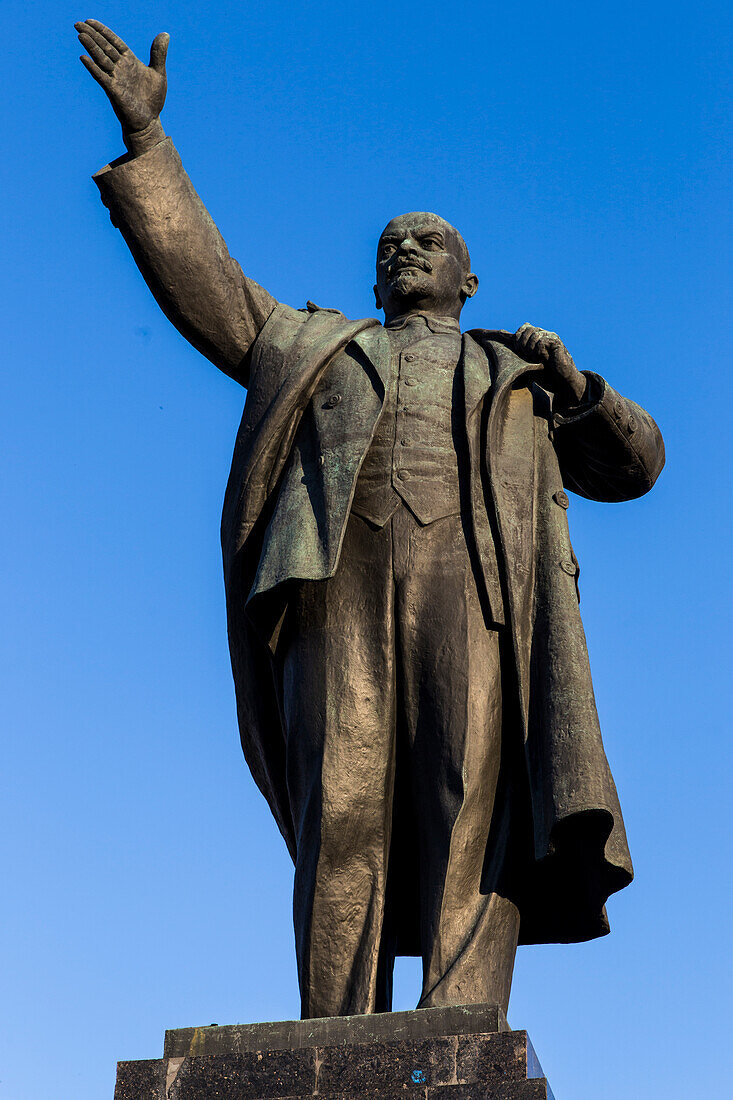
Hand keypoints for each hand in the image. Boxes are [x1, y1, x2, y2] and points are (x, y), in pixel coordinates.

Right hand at [75, 19, 168, 135]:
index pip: (114, 41)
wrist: (149, 121)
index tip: (90, 21)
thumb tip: (165, 34)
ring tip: (80, 35)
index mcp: (130, 61)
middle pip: (104, 47)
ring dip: (90, 47)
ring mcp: (116, 79)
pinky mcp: (113, 91)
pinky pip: (101, 77)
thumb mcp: (159, 73)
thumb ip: (159, 54)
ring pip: (100, 59)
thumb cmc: (153, 99)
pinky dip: (93, 67)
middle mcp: (120, 67)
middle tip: (78, 23)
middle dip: (92, 35)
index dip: (103, 31)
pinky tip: (83, 58)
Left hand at [513, 323, 586, 403]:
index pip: (524, 327)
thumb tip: (504, 338)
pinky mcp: (556, 342)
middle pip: (528, 329)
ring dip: (530, 348)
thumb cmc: (544, 372)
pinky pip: (542, 341)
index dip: (518, 337)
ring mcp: (551, 337)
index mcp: (538, 336)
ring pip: (534, 334)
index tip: (517, 350)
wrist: (560, 379)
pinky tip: (542, 358)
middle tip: (525, 355)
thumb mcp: (527, 361)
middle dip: (522, 342)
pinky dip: (538, 351)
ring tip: (534, 357)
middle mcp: (545, 334)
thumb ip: (519, 351)